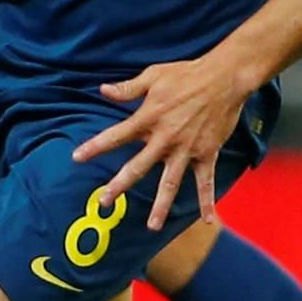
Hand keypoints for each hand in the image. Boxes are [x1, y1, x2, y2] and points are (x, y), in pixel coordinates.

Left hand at [73, 58, 254, 230]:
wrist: (224, 78)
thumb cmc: (187, 74)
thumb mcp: (154, 75)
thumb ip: (128, 88)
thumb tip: (103, 90)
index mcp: (149, 118)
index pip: (116, 136)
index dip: (95, 147)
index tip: (77, 158)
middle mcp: (165, 138)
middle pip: (138, 167)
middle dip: (119, 185)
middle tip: (104, 201)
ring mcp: (187, 149)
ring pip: (170, 182)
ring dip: (161, 205)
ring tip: (152, 226)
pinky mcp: (207, 153)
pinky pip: (206, 181)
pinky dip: (207, 201)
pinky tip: (207, 220)